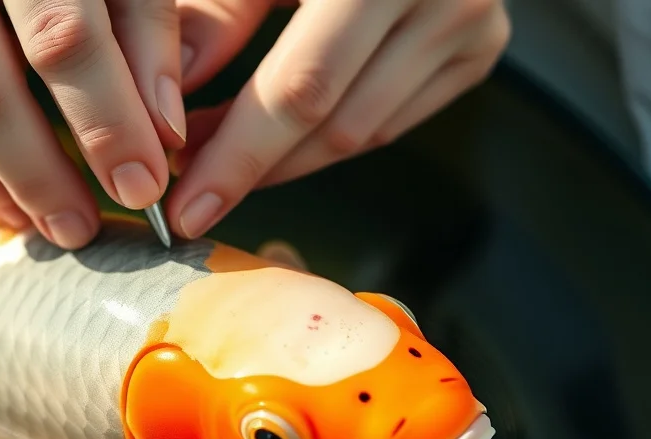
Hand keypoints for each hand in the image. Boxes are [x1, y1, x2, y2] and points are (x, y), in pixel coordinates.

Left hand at [166, 0, 509, 238]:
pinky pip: (392, 121)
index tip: (185, 207)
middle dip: (255, 170)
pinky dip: (329, 139)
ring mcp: (473, 25)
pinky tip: (279, 142)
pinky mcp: (480, 49)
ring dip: (287, 161)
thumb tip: (170, 101)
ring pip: (363, 134)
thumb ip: (217, 12)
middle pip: (335, 125)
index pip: (300, 89)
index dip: (238, 157)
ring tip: (220, 160)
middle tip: (193, 196)